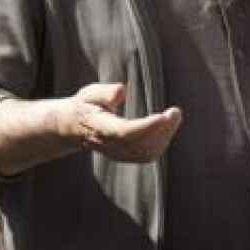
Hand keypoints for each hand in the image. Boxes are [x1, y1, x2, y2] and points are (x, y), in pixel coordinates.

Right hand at [62, 83, 182, 162]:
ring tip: (173, 116)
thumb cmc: (86, 106)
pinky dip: (161, 142)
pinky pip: (147, 155)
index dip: (145, 126)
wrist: (74, 127)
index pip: (124, 132)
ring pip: (146, 152)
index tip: (163, 116)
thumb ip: (105, 92)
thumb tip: (122, 91)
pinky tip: (167, 127)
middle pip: (139, 143)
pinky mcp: (126, 157)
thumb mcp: (89, 93)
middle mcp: (108, 145)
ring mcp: (117, 154)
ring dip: (164, 136)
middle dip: (161, 129)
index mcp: (98, 127)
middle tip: (175, 112)